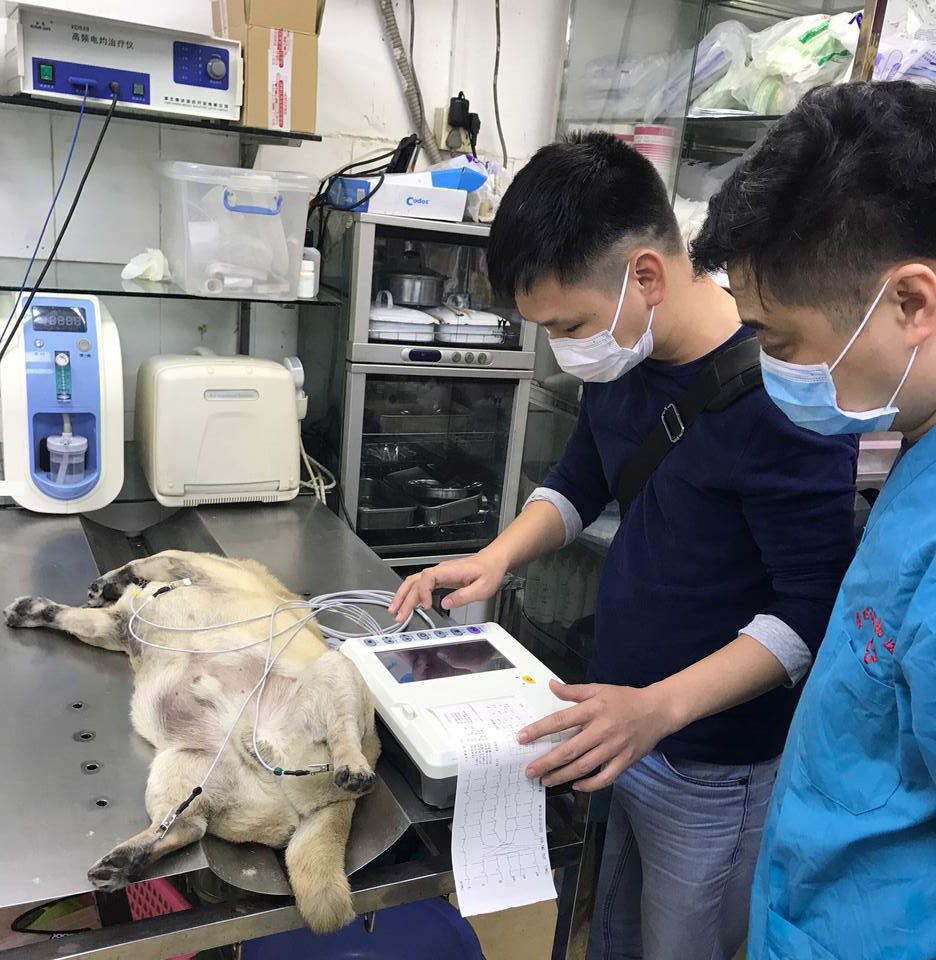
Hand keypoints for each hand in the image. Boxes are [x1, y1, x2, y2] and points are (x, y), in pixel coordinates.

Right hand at [388, 550, 508, 623]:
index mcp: (450, 571)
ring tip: (395, 610)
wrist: (492, 562)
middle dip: (405, 599)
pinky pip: (420, 584)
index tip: (426, 605)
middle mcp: (441, 570)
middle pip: (415, 581)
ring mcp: (438, 573)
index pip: (427, 578)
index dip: (423, 592)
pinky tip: (407, 603)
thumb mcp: (482, 588)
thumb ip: (463, 596)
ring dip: (402, 595)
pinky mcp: (439, 578)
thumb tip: (445, 603)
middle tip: (399, 615)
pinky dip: (410, 593)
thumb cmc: (488, 572)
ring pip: (414, 581)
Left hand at [517, 679, 676, 791]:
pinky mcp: (625, 760)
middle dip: (547, 761)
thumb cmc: (625, 699)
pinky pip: (605, 778)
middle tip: (530, 770)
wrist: (657, 710)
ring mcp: (614, 747)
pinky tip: (576, 785)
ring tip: (546, 780)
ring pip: (584, 766)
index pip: (560, 720)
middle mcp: (602, 729)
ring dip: (563, 775)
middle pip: (570, 749)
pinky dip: (590, 785)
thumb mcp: (599, 689)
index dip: (539, 730)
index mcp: (593, 709)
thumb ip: (573, 691)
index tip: (522, 738)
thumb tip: (551, 685)